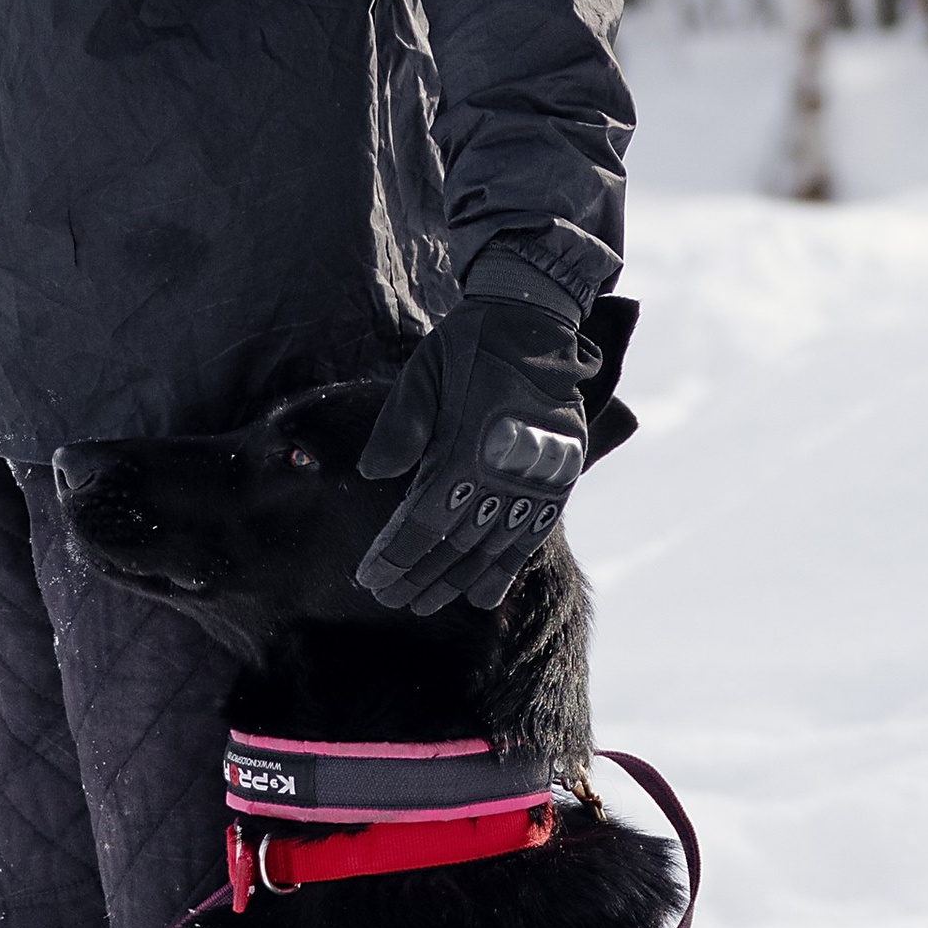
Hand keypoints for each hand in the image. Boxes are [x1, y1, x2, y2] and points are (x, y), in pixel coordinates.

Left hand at [353, 294, 588, 614]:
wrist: (537, 322)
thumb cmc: (469, 344)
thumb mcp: (423, 370)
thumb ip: (400, 423)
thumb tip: (373, 474)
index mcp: (467, 445)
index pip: (424, 520)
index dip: (396, 554)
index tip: (370, 579)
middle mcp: (505, 471)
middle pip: (454, 543)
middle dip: (418, 576)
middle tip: (390, 600)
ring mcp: (536, 479)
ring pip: (490, 548)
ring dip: (454, 581)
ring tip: (424, 604)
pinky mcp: (558, 480)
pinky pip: (530, 536)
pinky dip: (505, 569)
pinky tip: (483, 596)